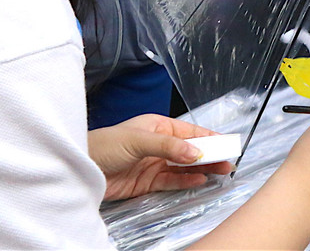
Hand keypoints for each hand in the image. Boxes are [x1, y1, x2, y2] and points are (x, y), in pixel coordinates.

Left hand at [87, 114, 232, 200]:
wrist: (81, 168)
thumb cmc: (105, 145)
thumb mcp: (138, 140)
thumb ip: (168, 146)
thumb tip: (195, 152)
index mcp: (158, 126)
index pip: (189, 131)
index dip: (209, 137)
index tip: (226, 143)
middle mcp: (159, 145)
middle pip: (190, 150)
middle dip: (210, 155)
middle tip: (228, 161)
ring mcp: (155, 164)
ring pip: (184, 167)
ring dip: (202, 169)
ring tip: (221, 172)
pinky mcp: (148, 182)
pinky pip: (172, 181)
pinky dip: (187, 181)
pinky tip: (200, 180)